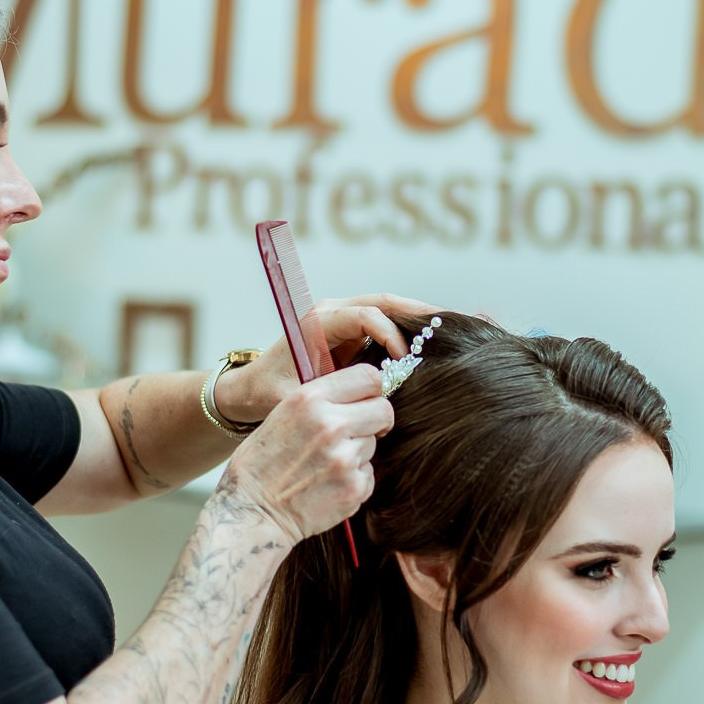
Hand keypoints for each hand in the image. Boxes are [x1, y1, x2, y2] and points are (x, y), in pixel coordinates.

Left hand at [218, 292, 440, 424]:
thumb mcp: (296, 399)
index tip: (404, 359)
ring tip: (453, 326)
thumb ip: (330, 398)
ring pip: (388, 308)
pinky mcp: (351, 333)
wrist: (250, 390)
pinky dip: (410, 328)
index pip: (364, 315)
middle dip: (418, 310)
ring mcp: (342, 320)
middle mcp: (331, 313)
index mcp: (316, 322)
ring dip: (419, 316)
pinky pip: (385, 322)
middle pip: (384, 301)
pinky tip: (435, 339)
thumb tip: (371, 402)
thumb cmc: (268, 394)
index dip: (389, 333)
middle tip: (452, 321)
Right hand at [219, 363, 394, 545]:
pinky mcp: (354, 487)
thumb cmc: (260, 464)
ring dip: (357, 452)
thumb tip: (357, 395)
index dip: (372, 389)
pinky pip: (368, 473)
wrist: (251, 512)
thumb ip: (319, 401)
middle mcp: (331, 424)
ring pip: (373, 443)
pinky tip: (327, 484)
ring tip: (326, 464)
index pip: (369, 377)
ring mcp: (345, 458)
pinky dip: (354, 479)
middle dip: (375, 420)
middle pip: (383, 410)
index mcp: (310, 399)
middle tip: (359, 431)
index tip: (367, 401)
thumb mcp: (281, 415)